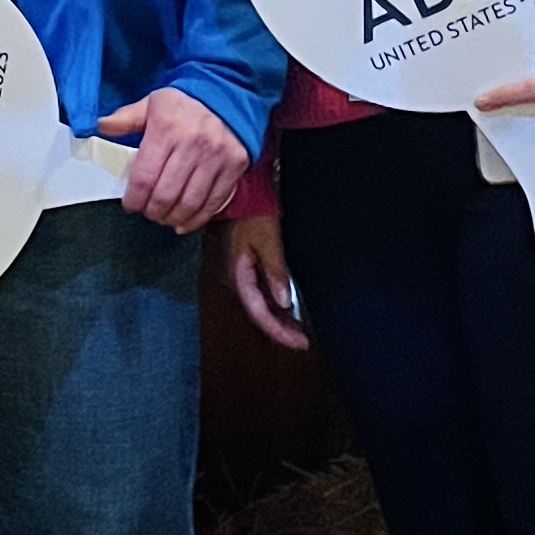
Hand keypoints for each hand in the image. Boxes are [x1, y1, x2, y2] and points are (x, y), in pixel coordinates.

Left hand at [96, 84, 248, 233]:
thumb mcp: (152, 103)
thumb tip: (99, 127)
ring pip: (189, 203)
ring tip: (164, 217)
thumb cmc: (185, 102)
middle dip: (152, 211)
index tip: (130, 203)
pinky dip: (197, 219)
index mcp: (167, 129)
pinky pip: (214, 202)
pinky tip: (184, 222)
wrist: (228, 90)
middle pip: (165, 195)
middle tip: (147, 211)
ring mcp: (217, 157)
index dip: (133, 199)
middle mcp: (193, 144)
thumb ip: (125, 118)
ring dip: (172, 218)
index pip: (144, 178)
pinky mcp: (234, 166)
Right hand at [225, 213, 309, 351]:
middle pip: (257, 314)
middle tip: (302, 341)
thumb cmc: (252, 212)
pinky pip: (255, 293)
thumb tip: (284, 302)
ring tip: (297, 329)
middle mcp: (232, 279)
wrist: (238, 190)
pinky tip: (285, 307)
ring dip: (276, 319)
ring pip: (256, 305)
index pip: (260, 314)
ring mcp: (234, 274)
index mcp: (237, 276)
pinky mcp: (240, 267)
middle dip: (280, 330)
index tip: (300, 343)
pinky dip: (271, 304)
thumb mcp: (268, 240)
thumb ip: (276, 272)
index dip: (280, 332)